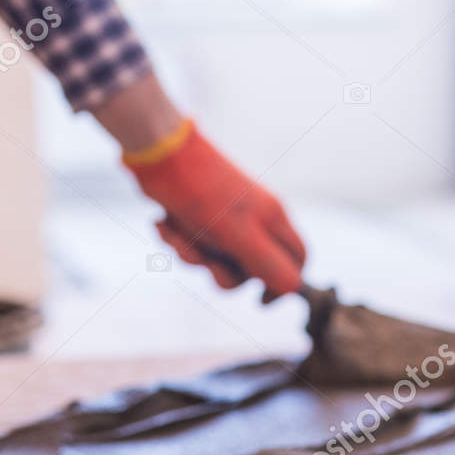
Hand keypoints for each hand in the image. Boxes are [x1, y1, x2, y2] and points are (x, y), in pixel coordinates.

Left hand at [125, 120, 305, 300]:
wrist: (157, 154)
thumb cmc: (201, 192)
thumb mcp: (238, 234)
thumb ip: (268, 263)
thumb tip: (293, 288)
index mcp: (273, 219)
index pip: (297, 259)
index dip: (283, 284)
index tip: (259, 299)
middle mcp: (254, 221)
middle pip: (253, 271)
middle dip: (224, 271)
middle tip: (208, 257)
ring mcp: (226, 221)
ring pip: (219, 263)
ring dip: (194, 255)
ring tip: (180, 231)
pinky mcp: (200, 220)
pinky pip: (196, 248)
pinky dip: (179, 241)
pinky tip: (166, 222)